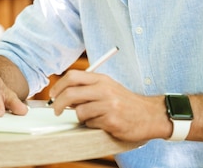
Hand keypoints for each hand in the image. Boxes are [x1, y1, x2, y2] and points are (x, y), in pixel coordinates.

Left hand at [48, 70, 171, 141]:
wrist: (149, 115)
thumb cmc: (125, 102)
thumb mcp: (108, 87)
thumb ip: (88, 87)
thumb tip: (63, 94)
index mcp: (102, 79)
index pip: (72, 76)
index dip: (58, 86)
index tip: (53, 95)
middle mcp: (104, 90)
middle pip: (70, 93)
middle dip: (58, 104)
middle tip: (56, 110)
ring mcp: (108, 105)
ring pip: (79, 112)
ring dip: (80, 117)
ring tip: (91, 117)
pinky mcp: (111, 120)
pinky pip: (90, 124)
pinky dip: (92, 125)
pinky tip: (103, 122)